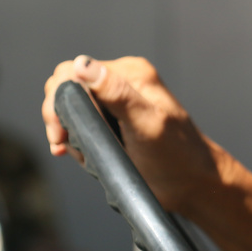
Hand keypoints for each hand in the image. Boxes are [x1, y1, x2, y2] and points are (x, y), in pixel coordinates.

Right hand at [41, 56, 222, 214]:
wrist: (193, 184)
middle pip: (66, 89)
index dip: (59, 99)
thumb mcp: (146, 123)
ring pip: (70, 109)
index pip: (72, 71)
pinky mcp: (113, 124)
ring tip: (86, 155)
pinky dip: (76, 141)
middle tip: (66, 144)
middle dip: (60, 118)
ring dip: (69, 133)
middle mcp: (122, 82)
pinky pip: (81, 126)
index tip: (61, 131)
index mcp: (131, 73)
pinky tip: (85, 156)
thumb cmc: (177, 156)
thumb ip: (118, 94)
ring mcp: (116, 103)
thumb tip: (84, 66)